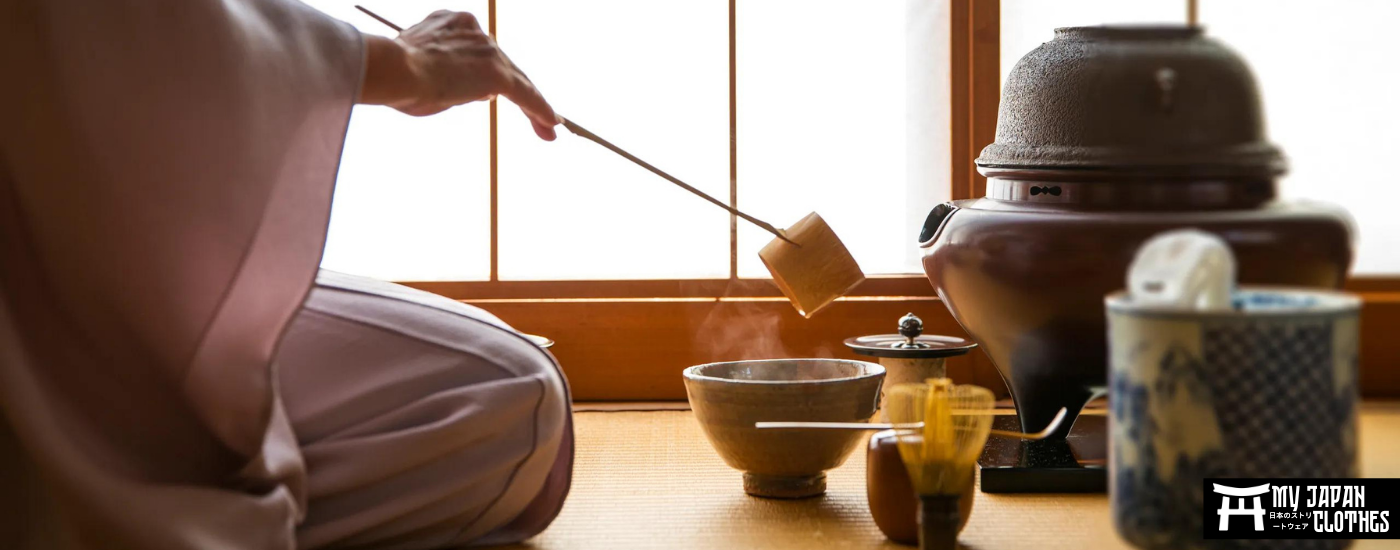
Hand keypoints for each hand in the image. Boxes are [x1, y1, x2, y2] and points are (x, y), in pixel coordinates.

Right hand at [360, 11, 557, 139]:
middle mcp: (474, 32)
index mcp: (451, 25)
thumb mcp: (420, 72)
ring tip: (548, 129)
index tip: (498, 86)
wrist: (391, 70)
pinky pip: (525, 93)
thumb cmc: (393, 79)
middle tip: (539, 114)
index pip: (480, 51)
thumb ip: (447, 76)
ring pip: (516, 80)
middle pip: (504, 63)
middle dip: (520, 89)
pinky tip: (551, 124)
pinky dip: (539, 109)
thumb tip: (472, 90)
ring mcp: (487, 51)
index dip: (492, 70)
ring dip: (532, 105)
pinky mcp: (497, 74)